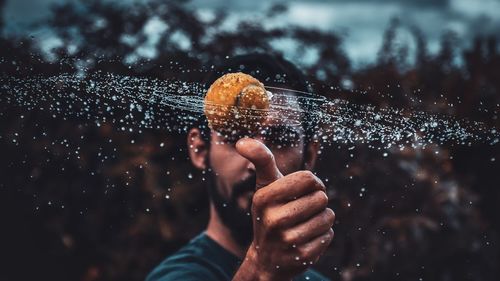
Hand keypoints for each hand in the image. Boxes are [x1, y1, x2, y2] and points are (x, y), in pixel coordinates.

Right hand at [232, 138, 334, 280]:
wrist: (266, 259)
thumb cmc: (270, 212)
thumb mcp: (264, 186)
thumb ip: (260, 160)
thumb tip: (242, 141)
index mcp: (264, 197)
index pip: (307, 178)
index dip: (312, 182)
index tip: (303, 190)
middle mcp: (273, 219)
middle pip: (320, 197)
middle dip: (317, 202)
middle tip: (302, 210)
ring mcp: (287, 240)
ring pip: (327, 217)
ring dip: (321, 219)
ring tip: (304, 225)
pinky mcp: (301, 256)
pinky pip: (328, 235)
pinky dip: (322, 236)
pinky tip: (306, 240)